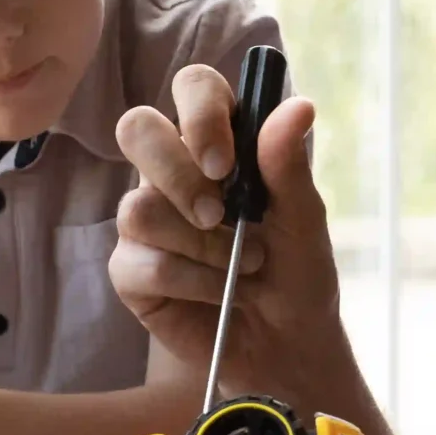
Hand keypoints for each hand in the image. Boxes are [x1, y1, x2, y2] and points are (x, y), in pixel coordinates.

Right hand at [109, 65, 353, 403]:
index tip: (226, 163)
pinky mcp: (131, 270)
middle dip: (175, 173)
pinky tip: (220, 293)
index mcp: (218, 143)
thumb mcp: (304, 219)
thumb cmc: (298, 273)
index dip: (201, 114)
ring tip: (244, 268)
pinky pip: (141, 263)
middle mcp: (173, 172)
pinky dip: (190, 281)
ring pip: (137, 207)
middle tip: (219, 214)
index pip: (192, 88)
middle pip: (137, 128)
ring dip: (201, 245)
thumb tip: (297, 105)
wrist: (288, 345)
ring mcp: (146, 220)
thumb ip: (288, 164)